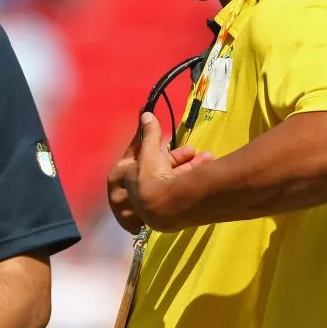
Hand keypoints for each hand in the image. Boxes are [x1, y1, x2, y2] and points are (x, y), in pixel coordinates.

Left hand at [109, 117, 210, 233]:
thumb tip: (146, 113)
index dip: (151, 143)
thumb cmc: (149, 177)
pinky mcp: (163, 213)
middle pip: (156, 169)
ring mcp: (147, 204)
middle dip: (177, 158)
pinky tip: (205, 170)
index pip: (136, 155)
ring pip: (169, 180)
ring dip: (188, 167)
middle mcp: (131, 192)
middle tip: (192, 150)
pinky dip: (189, 180)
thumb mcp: (149, 151)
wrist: (164, 210)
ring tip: (206, 158)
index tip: (166, 137)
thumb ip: (148, 133)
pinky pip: (176, 191)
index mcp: (120, 177)